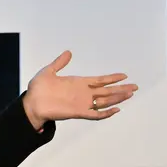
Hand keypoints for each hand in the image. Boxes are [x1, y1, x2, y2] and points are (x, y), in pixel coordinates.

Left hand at [22, 50, 137, 128]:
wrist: (30, 103)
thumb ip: (60, 63)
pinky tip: (115, 109)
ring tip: (130, 94)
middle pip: (106, 91)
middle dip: (121, 89)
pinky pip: (95, 114)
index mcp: (78, 83)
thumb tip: (69, 52)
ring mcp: (81, 103)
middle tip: (135, 86)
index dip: (111, 78)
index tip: (124, 75)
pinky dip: (106, 113)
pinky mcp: (77, 112)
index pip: (99, 80)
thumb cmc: (38, 88)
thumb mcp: (49, 71)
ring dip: (117, 98)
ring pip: (104, 101)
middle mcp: (82, 93)